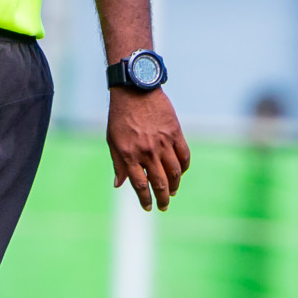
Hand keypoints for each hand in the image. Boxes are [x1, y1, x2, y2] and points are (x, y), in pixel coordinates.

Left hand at [107, 87, 189, 210]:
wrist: (135, 89)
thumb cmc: (120, 115)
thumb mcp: (112, 140)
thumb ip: (118, 163)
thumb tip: (118, 185)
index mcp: (129, 154)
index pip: (140, 185)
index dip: (145, 200)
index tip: (148, 207)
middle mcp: (147, 151)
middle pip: (159, 183)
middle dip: (163, 199)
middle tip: (164, 206)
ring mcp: (163, 143)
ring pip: (174, 173)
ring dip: (175, 186)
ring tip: (173, 193)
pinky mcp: (175, 133)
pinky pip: (184, 156)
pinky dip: (184, 167)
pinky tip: (181, 173)